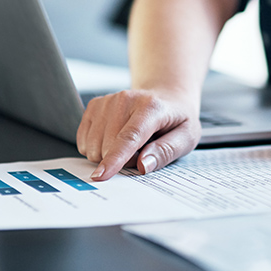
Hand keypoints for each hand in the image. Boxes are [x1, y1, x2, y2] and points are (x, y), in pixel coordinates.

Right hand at [76, 89, 201, 180]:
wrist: (167, 95)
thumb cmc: (176, 118)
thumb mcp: (187, 137)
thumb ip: (166, 151)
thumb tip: (143, 165)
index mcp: (151, 107)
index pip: (129, 137)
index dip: (115, 159)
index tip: (101, 175)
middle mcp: (125, 99)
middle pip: (108, 146)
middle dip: (123, 160)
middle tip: (143, 150)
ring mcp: (107, 101)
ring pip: (93, 146)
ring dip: (109, 154)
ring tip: (131, 143)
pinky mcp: (94, 105)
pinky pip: (84, 141)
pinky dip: (97, 147)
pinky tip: (115, 139)